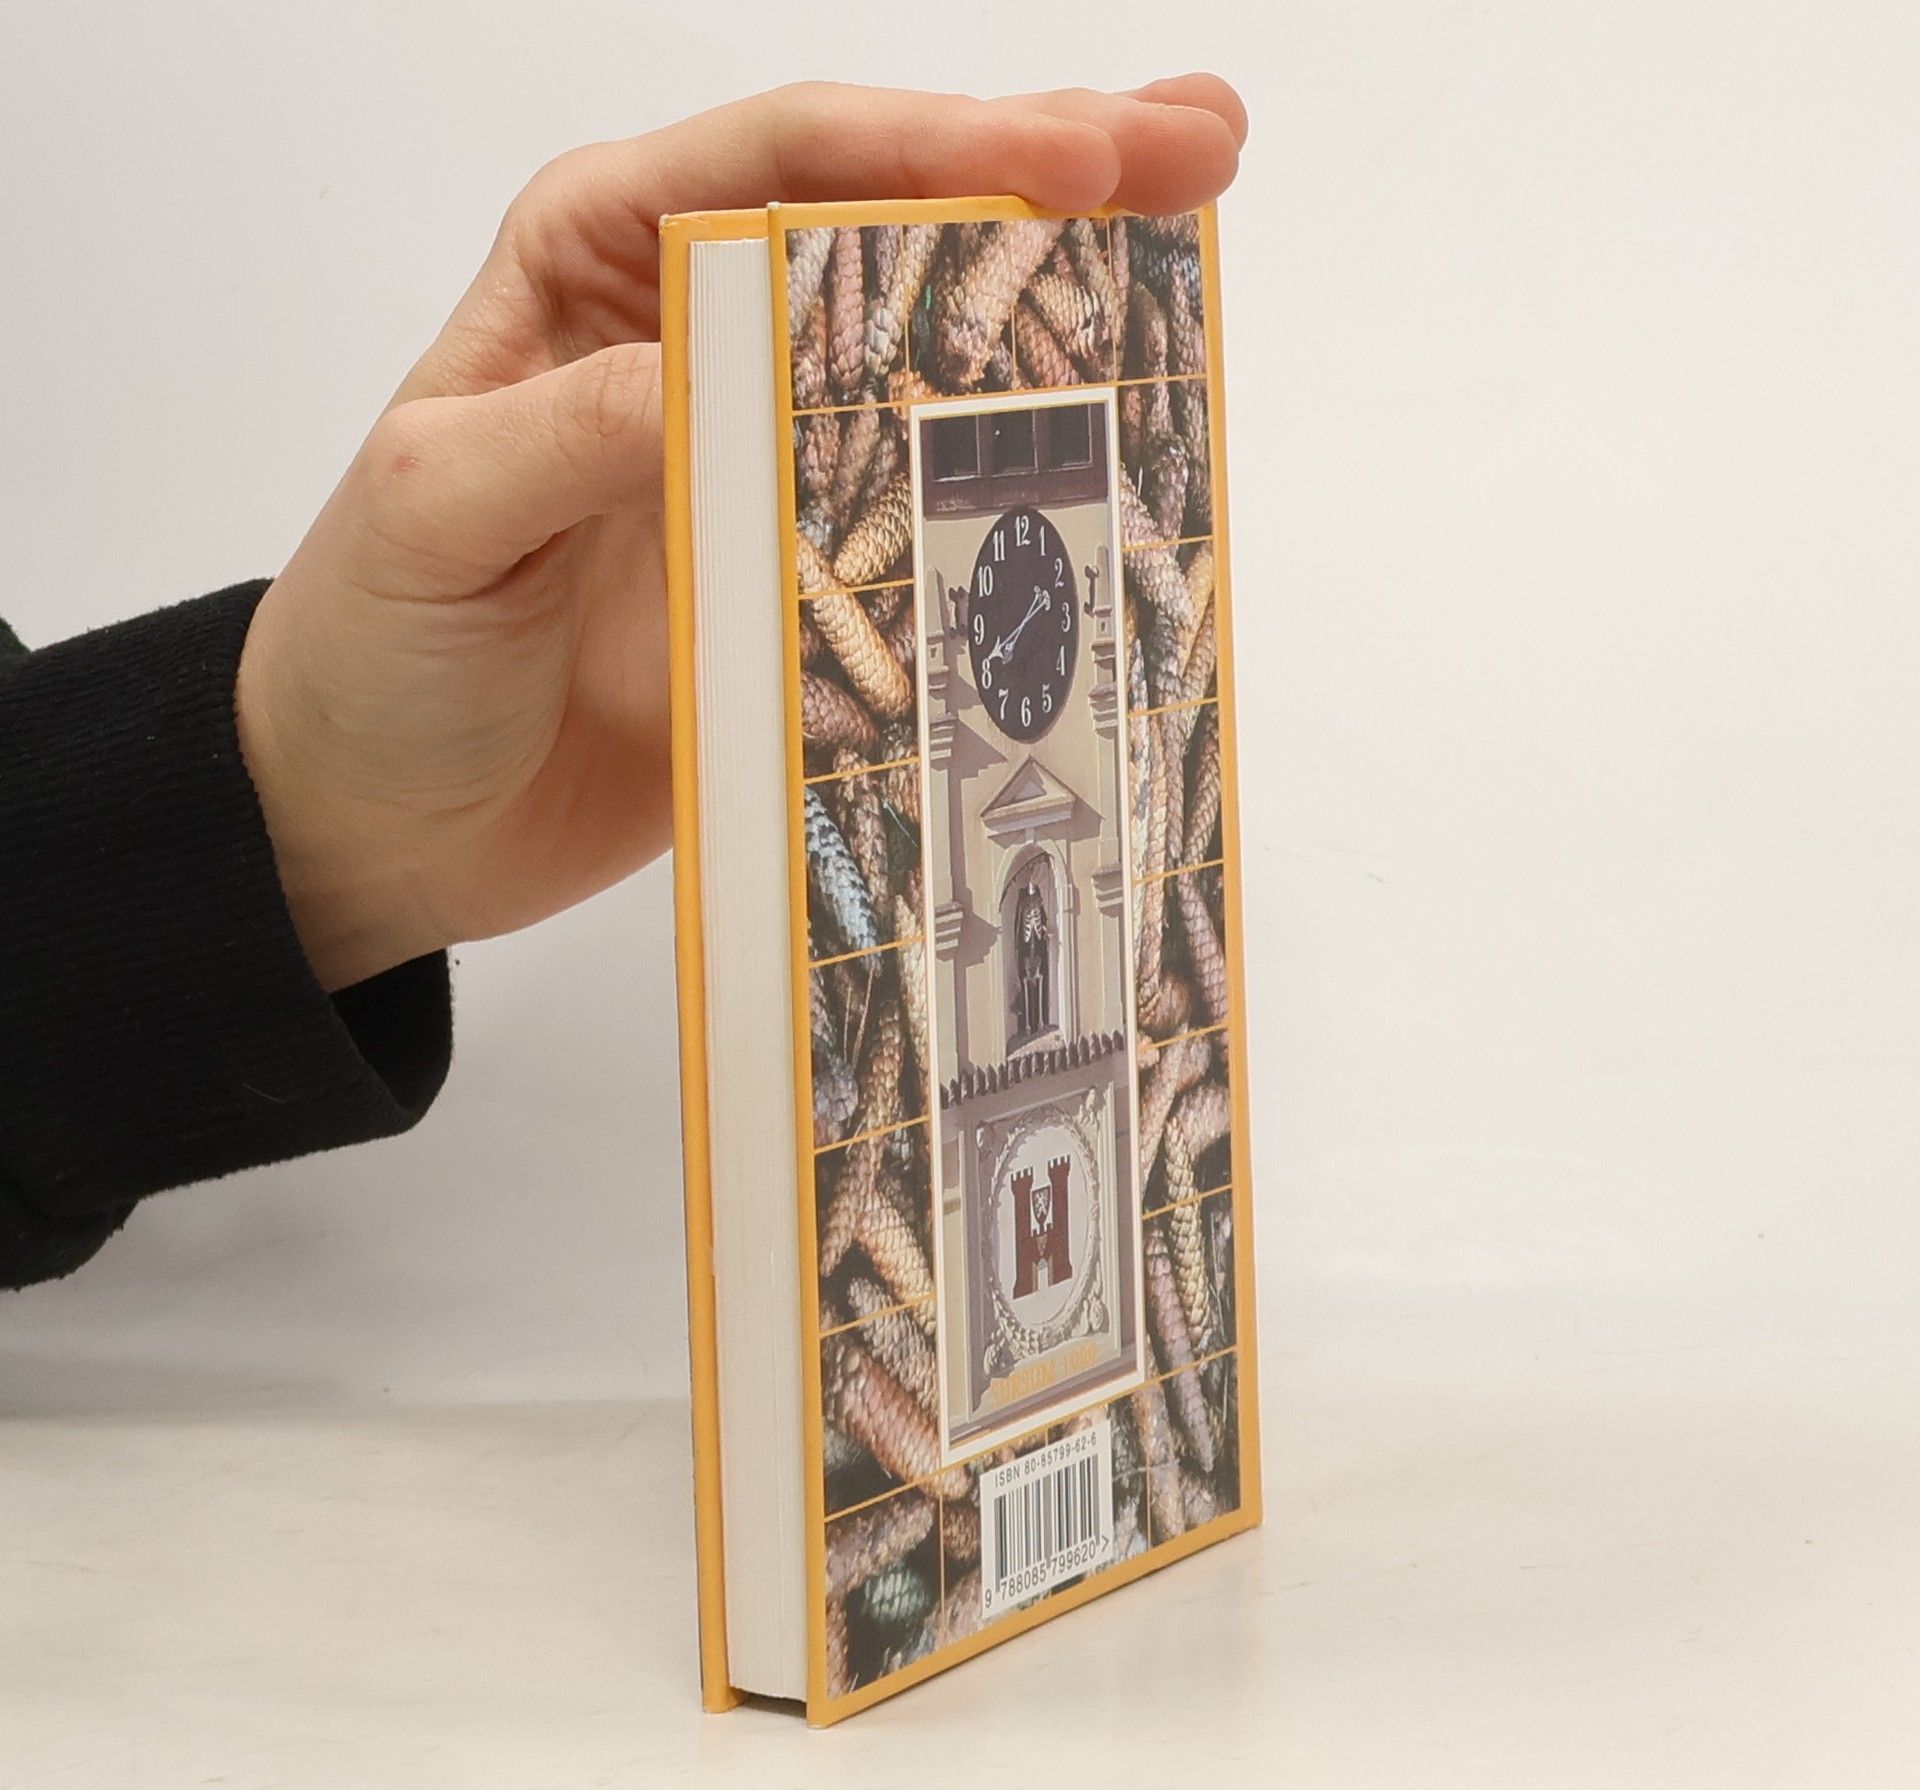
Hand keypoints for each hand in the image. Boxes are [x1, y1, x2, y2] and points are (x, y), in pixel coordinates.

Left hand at [235, 78, 1247, 990]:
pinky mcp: (804, 591)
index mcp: (601, 269)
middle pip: (897, 234)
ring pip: (938, 370)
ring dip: (1067, 320)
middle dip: (1051, 179)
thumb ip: (567, 435)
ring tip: (1197, 261)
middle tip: (1199, 150)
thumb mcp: (438, 515)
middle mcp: (702, 346)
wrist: (380, 825)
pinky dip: (1022, 498)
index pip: (788, 165)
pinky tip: (1119, 459)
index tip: (1077, 158)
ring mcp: (767, 472)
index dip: (942, 149)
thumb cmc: (371, 654)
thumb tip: (710, 380)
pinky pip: (928, 532)